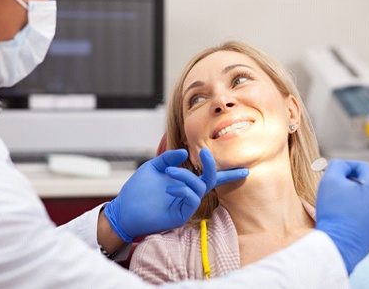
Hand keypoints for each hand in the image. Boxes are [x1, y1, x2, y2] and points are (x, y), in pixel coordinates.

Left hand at [104, 148, 247, 242]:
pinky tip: (170, 188)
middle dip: (212, 167)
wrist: (124, 208)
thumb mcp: (153, 167)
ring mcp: (185, 205)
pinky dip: (184, 190)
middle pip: (211, 180)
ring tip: (170, 173)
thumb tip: (185, 153)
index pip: (209, 177)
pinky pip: (192, 200)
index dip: (227, 173)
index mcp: (184, 182)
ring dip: (186, 176)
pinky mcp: (181, 215)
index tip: (244, 169)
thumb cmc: (138, 189)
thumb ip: (169, 158)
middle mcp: (188, 193)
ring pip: (199, 188)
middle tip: (206, 153)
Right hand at [315, 159, 368, 274]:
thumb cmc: (334, 211)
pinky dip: (355, 209)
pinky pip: (367, 211)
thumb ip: (336, 165)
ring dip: (352, 195)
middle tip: (332, 188)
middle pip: (365, 181)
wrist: (338, 244)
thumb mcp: (330, 180)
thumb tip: (342, 165)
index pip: (361, 166)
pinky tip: (342, 215)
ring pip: (366, 196)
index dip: (344, 166)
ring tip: (336, 203)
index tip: (331, 172)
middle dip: (348, 182)